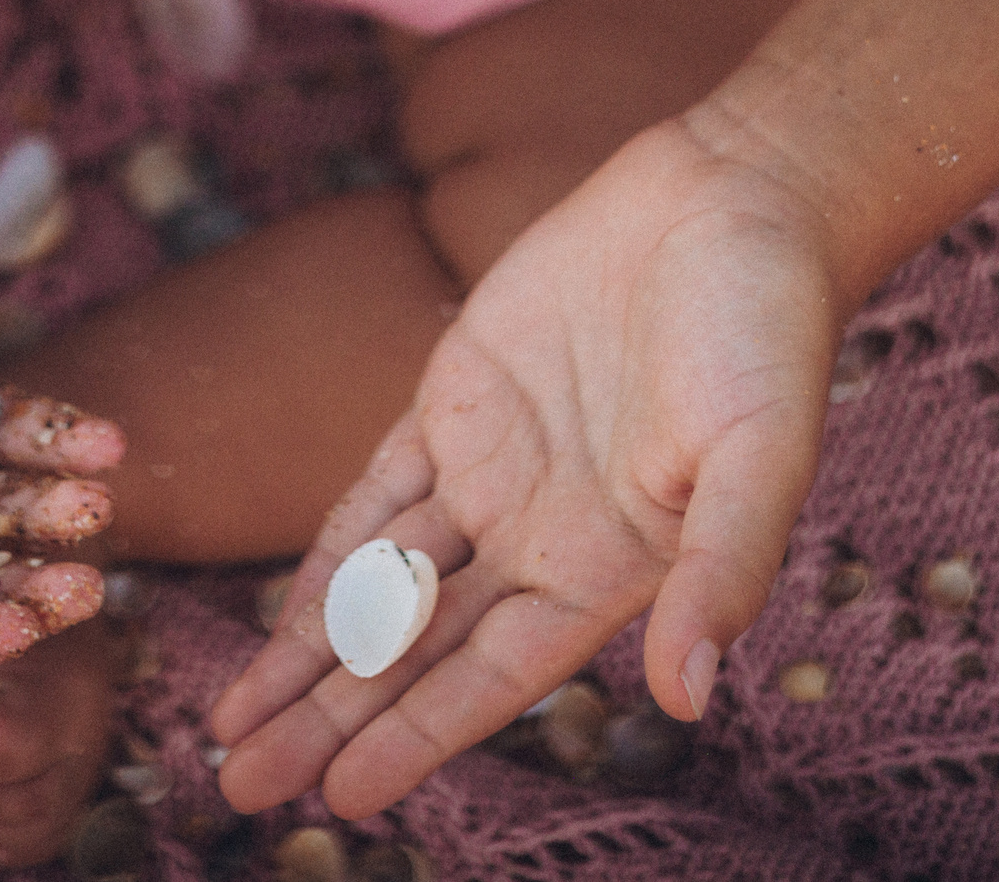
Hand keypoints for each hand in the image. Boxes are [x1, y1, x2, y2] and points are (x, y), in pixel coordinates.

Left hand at [208, 115, 843, 816]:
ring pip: (381, 584)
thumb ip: (723, 570)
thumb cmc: (768, 329)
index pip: (494, 678)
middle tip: (240, 786)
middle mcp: (543, 538)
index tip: (342, 799)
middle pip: (418, 650)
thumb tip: (689, 693)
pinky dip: (326, 553)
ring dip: (308, 655)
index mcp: (612, 570)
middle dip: (329, 720)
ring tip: (229, 728)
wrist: (734, 199)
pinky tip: (275, 613)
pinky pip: (374, 493)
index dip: (417, 736)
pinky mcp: (458, 400)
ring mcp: (494, 472)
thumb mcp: (763, 451)